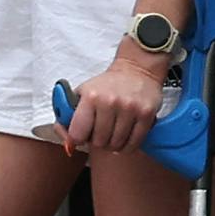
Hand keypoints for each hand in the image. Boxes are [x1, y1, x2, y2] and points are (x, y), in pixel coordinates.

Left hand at [68, 40, 174, 154]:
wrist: (136, 70)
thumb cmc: (105, 85)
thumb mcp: (81, 93)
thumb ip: (67, 116)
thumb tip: (68, 144)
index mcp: (90, 97)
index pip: (77, 134)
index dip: (77, 140)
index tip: (81, 137)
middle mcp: (109, 102)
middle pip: (98, 142)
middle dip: (96, 142)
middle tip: (99, 135)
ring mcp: (130, 109)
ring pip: (116, 144)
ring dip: (112, 145)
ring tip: (111, 136)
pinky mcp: (146, 114)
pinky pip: (135, 142)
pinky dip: (128, 146)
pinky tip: (124, 139)